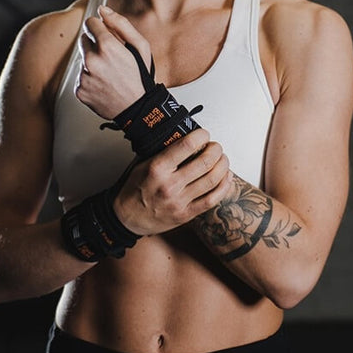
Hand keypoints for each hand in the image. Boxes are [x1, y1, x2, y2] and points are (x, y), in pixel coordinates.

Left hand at [75, 5, 152, 118]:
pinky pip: (80, 77)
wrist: (138, 108)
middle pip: (83, 40)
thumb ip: (120, 24)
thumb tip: (102, 10)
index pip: (90, 23)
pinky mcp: (79, 90)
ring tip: (109, 74)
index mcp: (107, 46)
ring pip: (82, 59)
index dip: (100, 28)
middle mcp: (92, 60)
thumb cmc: (141, 76)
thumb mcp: (140, 46)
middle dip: (95, 45)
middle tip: (111, 58)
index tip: (107, 36)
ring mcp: (84, 76)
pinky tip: (104, 84)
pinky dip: (90, 79)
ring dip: (93, 63)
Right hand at [111, 128, 232, 235]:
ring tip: (222, 159)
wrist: (127, 218)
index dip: (201, 136)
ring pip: (212, 180)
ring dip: (222, 165)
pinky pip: (212, 199)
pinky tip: (225, 177)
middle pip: (205, 162)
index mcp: (157, 168)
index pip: (186, 145)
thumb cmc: (134, 189)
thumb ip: (164, 152)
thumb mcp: (143, 164)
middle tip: (216, 146)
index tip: (204, 134)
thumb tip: (188, 139)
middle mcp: (169, 185)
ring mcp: (179, 201)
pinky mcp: (186, 214)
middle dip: (216, 150)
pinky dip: (223, 186)